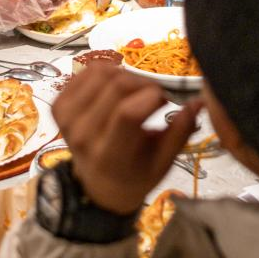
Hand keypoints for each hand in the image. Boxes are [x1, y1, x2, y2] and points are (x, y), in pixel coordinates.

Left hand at [53, 62, 199, 213]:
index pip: (128, 113)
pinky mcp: (58, 106)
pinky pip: (85, 71)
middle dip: (144, 83)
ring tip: (137, 91)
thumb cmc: (137, 173)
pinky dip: (106, 71)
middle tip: (155, 95)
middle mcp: (82, 136)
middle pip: (116, 86)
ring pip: (101, 73)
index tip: (166, 100)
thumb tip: (200, 102)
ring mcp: (66, 120)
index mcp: (110, 156)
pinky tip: (116, 87)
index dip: (153, 96)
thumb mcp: (163, 162)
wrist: (99, 186)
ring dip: (126, 75)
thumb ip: (180, 132)